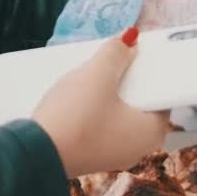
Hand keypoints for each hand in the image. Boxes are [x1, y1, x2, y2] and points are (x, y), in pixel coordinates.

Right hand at [32, 28, 170, 177]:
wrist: (35, 154)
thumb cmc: (76, 117)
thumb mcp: (97, 75)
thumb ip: (116, 53)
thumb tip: (129, 39)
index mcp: (152, 132)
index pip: (161, 95)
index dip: (150, 73)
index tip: (136, 56)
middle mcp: (138, 149)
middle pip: (137, 103)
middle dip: (124, 81)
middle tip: (110, 62)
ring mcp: (112, 155)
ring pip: (115, 115)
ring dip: (104, 95)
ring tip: (89, 76)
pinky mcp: (89, 156)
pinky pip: (97, 126)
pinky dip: (91, 110)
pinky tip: (75, 97)